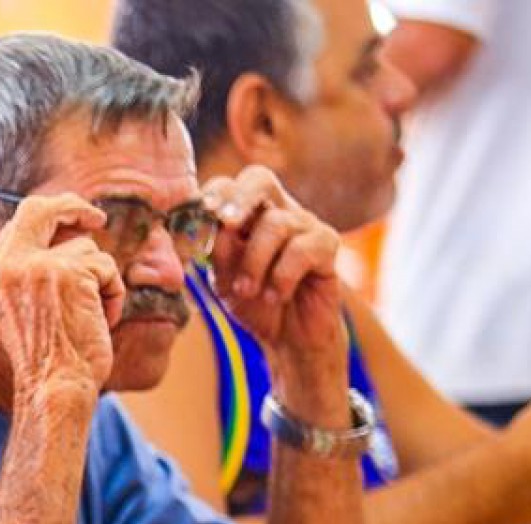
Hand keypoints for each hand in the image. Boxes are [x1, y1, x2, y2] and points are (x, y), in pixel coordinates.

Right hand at [0, 193, 122, 396]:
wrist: (54, 389)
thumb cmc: (46, 363)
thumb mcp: (22, 313)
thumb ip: (29, 275)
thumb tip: (68, 237)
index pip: (16, 227)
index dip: (47, 219)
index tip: (72, 221)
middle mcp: (4, 268)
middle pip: (38, 210)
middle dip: (71, 206)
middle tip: (97, 218)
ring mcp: (36, 267)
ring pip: (85, 247)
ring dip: (100, 279)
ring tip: (93, 315)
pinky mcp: (69, 273)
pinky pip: (106, 267)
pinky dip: (114, 293)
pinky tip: (102, 321)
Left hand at [202, 167, 344, 380]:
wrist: (288, 337)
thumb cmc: (254, 302)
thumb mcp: (224, 279)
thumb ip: (216, 251)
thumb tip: (206, 226)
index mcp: (247, 215)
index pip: (229, 185)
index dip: (214, 193)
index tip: (202, 212)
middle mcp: (277, 211)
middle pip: (259, 179)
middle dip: (238, 199)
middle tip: (227, 224)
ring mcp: (305, 225)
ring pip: (276, 224)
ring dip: (255, 263)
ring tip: (247, 291)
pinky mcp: (327, 245)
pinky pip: (302, 249)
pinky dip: (282, 277)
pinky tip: (275, 297)